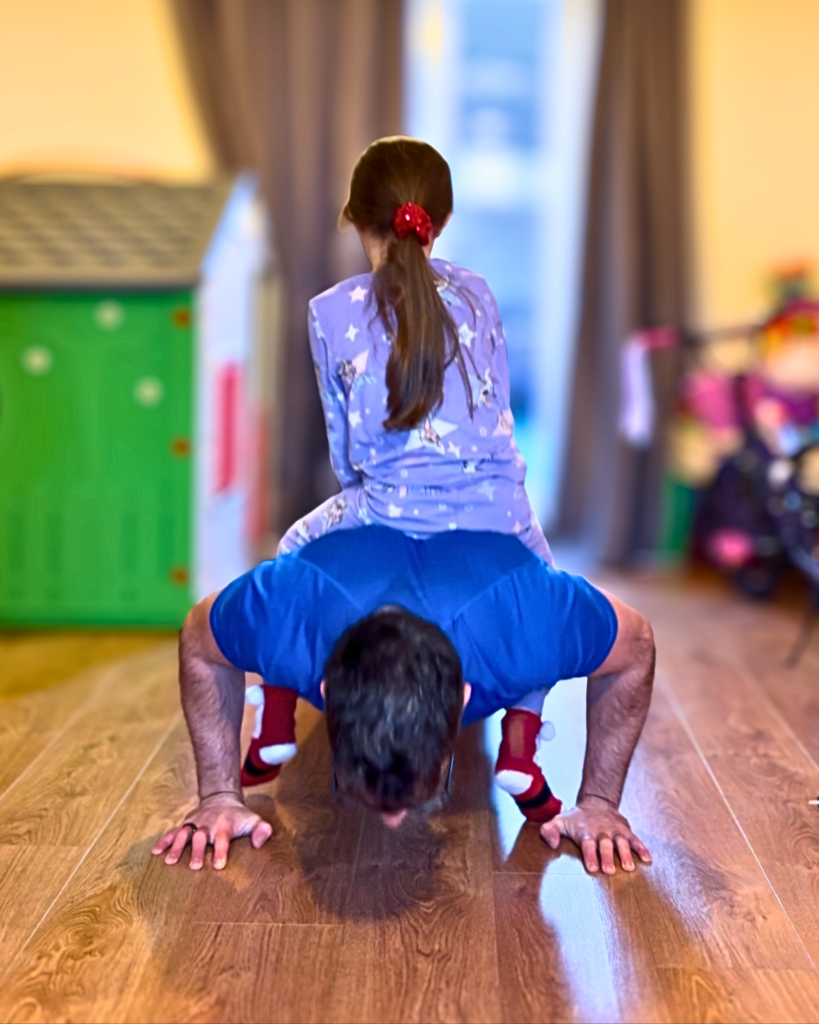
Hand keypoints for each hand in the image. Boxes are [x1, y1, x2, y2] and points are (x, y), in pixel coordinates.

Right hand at [152, 792, 272, 869]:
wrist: (222, 799)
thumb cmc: (240, 817)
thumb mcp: (254, 820)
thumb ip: (261, 831)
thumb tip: (259, 843)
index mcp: (225, 825)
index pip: (223, 839)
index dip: (221, 851)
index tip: (218, 865)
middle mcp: (208, 824)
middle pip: (201, 837)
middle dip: (197, 851)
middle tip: (194, 867)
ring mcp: (195, 824)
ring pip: (184, 834)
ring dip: (176, 847)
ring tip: (169, 862)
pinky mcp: (185, 824)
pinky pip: (173, 832)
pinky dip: (163, 841)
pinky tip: (155, 852)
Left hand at [539, 796, 651, 874]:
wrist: (596, 803)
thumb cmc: (576, 819)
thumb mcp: (559, 821)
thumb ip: (549, 831)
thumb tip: (552, 844)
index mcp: (585, 832)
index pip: (587, 844)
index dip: (590, 855)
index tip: (593, 868)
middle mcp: (601, 831)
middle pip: (605, 845)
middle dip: (607, 857)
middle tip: (610, 870)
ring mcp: (615, 831)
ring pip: (621, 842)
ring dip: (625, 854)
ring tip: (628, 867)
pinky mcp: (626, 830)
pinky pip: (635, 839)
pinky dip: (642, 848)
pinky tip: (648, 859)